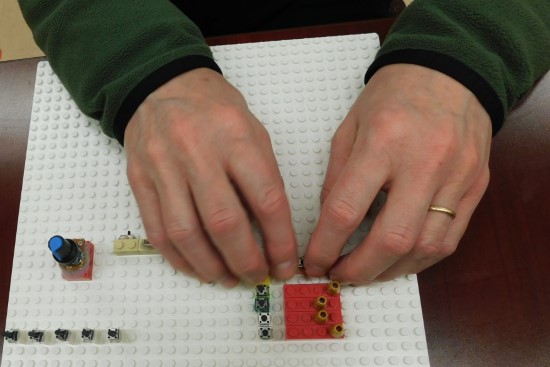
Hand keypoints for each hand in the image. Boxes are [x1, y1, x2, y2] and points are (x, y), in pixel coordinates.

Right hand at [124, 68, 296, 286]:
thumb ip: (263, 178)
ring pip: (186, 233)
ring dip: (210, 266)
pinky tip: (197, 267)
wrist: (162, 86)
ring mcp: (163, 167)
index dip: (279, 241)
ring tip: (227, 279)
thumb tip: (271, 235)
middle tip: (255, 276)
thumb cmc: (216, 110)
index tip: (284, 264)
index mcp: (236, 137)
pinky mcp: (139, 180)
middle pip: (223, 222)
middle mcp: (197, 152)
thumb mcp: (253, 132)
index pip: (265, 199)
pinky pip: (157, 230)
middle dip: (244, 260)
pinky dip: (179, 258)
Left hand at [304, 64, 491, 282]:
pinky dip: (419, 259)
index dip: (325, 245)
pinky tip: (398, 260)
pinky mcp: (476, 186)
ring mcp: (457, 177)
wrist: (451, 72)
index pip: (347, 209)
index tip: (315, 261)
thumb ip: (337, 177)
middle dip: (359, 270)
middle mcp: (424, 162)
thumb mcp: (350, 126)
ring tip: (367, 271)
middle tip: (340, 275)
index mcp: (383, 141)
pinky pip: (450, 239)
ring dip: (390, 270)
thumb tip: (328, 225)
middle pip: (392, 239)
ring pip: (425, 247)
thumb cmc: (394, 96)